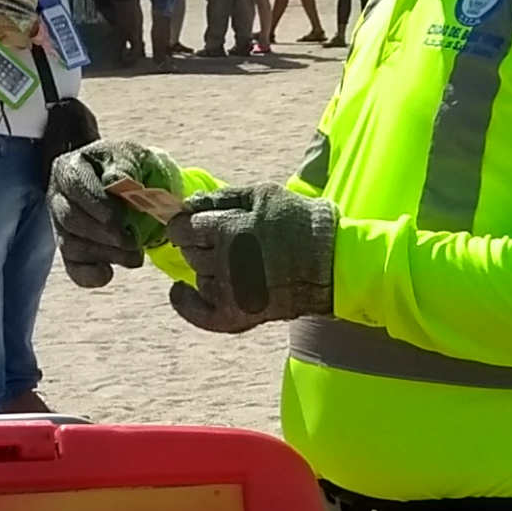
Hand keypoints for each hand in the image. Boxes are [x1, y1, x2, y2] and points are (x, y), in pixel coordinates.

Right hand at [47, 137, 178, 286]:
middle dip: (103, 234)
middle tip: (133, 242)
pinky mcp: (70, 248)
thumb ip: (124, 166)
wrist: (118, 177)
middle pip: (70, 219)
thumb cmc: (124, 165)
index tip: (119, 218)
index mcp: (70, 168)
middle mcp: (58, 197)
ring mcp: (61, 225)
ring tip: (134, 256)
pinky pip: (72, 267)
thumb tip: (117, 182)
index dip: (95, 203)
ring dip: (104, 254)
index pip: (74, 184)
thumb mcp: (128, 155)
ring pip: (71, 245)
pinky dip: (89, 275)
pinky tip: (108, 273)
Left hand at [163, 183, 335, 331]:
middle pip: (190, 252)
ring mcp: (229, 291)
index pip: (183, 227)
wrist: (332, 263)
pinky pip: (199, 315)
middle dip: (199, 243)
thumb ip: (221, 197)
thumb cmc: (299, 222)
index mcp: (227, 228)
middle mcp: (223, 261)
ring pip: (198, 277)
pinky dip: (186, 305)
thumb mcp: (263, 194)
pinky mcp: (238, 315)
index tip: (194, 224)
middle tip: (222, 240)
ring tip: (231, 261)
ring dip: (206, 268)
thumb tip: (188, 203)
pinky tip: (179, 292)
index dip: (185, 224)